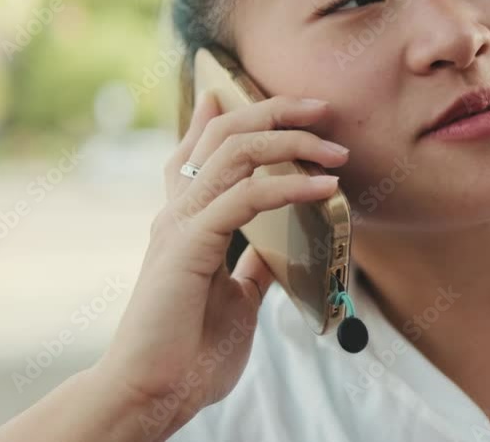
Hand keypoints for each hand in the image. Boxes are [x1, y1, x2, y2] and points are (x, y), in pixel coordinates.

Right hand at [93, 92, 348, 436]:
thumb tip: (274, 252)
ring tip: (336, 152)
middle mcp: (177, 211)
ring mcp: (180, 223)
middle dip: (274, 112)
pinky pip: (247, 196)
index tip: (254, 96)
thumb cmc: (188, 350)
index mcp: (184, 221)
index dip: (221, 116)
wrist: (154, 392)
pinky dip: (290, 186)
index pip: (198, 151)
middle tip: (320, 108)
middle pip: (223, 134)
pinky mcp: (190, 243)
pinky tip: (324, 189)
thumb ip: (249, 267)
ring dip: (291, 143)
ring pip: (235, 152)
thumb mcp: (234, 298)